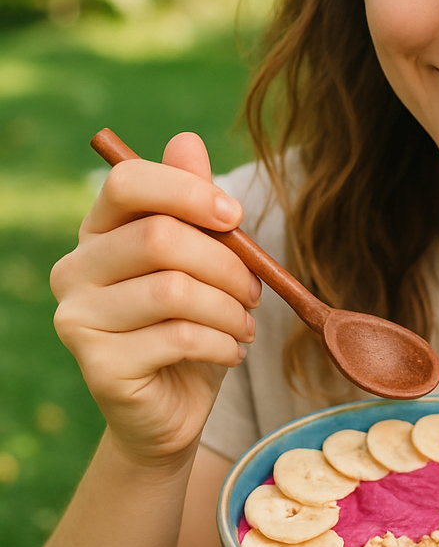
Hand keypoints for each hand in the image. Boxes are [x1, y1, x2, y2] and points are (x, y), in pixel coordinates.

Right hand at [50, 132, 260, 463]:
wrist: (171, 407)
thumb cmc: (191, 323)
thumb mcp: (203, 260)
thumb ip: (192, 203)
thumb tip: (187, 140)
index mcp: (99, 230)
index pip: (128, 181)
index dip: (189, 191)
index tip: (236, 217)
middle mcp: (74, 268)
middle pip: (159, 237)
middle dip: (227, 263)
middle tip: (255, 291)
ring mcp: (77, 318)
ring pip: (174, 290)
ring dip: (230, 309)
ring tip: (245, 325)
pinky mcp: (96, 364)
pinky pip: (178, 337)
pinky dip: (222, 343)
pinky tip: (231, 351)